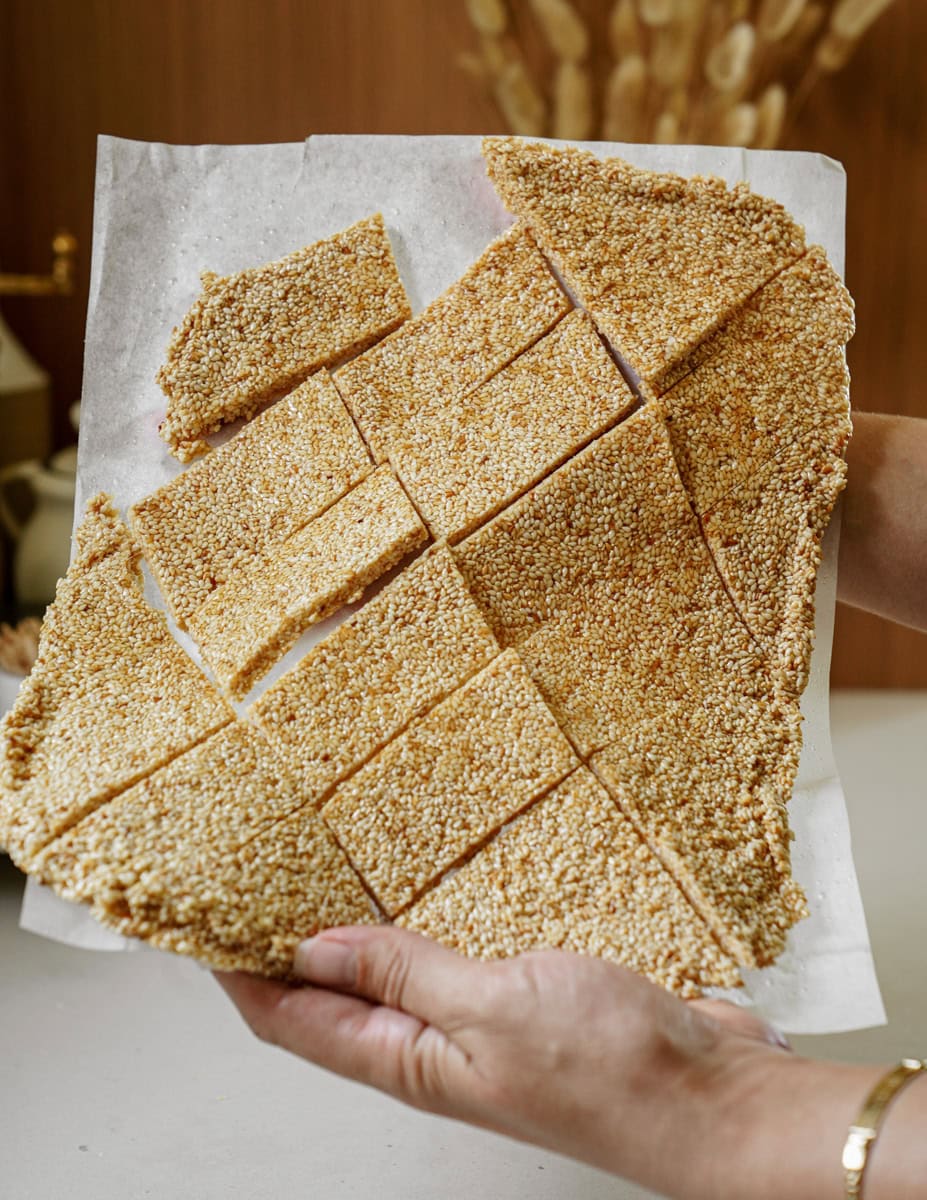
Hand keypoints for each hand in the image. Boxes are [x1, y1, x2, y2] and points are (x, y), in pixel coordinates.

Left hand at [216, 926, 792, 1198]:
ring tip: (319, 868)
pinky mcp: (524, 993)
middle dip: (288, 942)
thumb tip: (319, 948)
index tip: (203, 919)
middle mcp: (434, 1045)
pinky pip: (454, 952)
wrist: (714, 1099)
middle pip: (334, 996)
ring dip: (356, 925)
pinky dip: (426, 917)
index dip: (241, 972)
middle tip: (254, 878)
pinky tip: (428, 880)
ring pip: (395, 968)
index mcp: (409, 1061)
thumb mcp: (491, 1009)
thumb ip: (406, 973)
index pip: (293, 1020)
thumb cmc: (612, 1070)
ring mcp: (480, 1019)